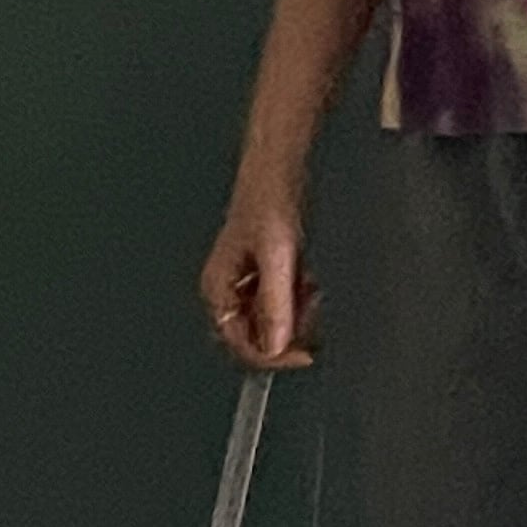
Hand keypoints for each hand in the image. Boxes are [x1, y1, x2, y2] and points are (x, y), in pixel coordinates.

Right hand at [199, 191, 322, 369]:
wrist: (279, 171)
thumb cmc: (267, 202)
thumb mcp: (277, 257)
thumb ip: (276, 303)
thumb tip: (275, 346)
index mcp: (218, 290)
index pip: (241, 344)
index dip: (273, 355)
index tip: (303, 354)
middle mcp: (230, 292)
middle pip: (260, 336)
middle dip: (289, 327)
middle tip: (307, 307)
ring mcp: (249, 284)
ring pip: (276, 320)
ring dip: (297, 311)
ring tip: (307, 284)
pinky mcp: (267, 276)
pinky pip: (286, 302)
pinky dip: (301, 296)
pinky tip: (307, 276)